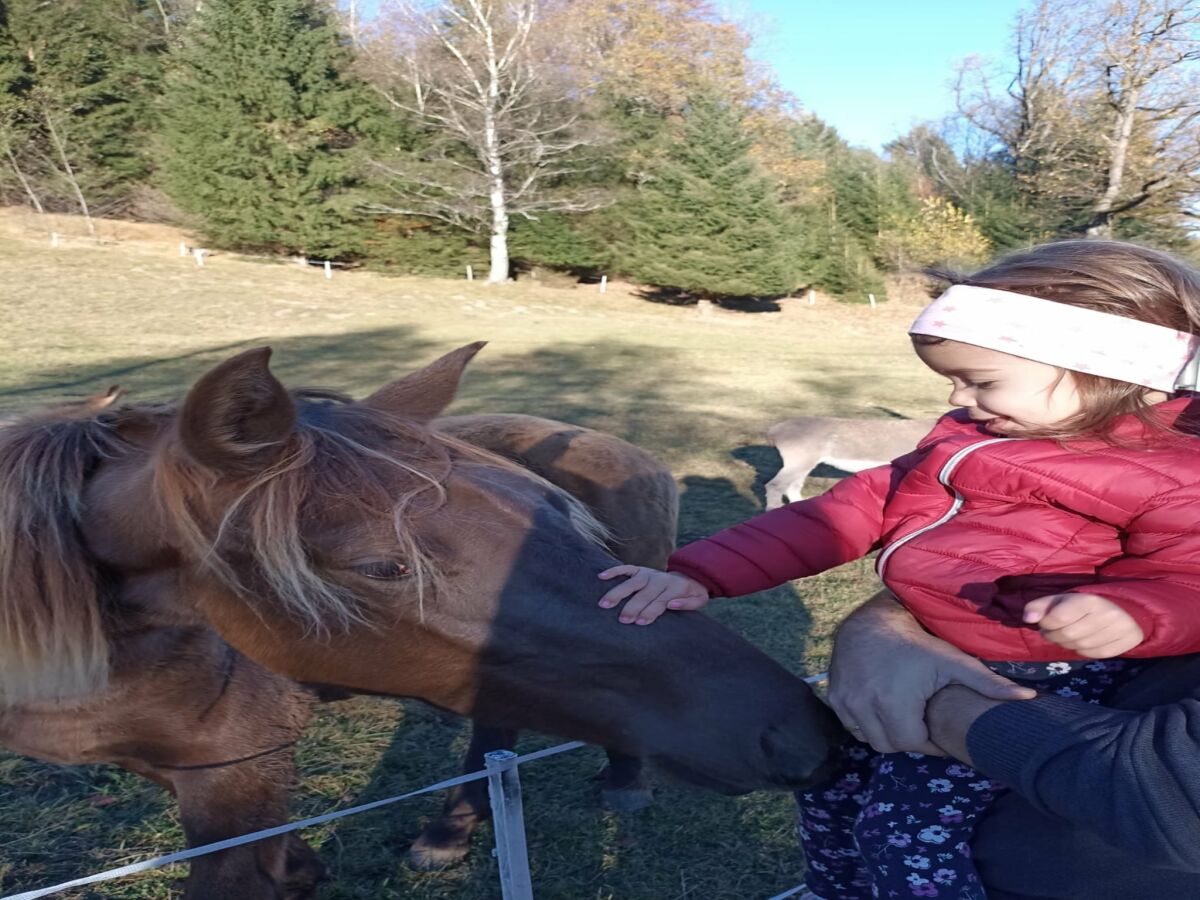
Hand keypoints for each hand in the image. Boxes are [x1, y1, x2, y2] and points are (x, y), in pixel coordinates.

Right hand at [597, 566, 709, 624]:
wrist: (690, 575)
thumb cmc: (692, 593)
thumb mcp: (699, 600)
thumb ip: (687, 604)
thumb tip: (672, 604)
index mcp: (674, 587)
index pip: (660, 600)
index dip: (650, 611)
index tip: (640, 622)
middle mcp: (659, 579)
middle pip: (644, 593)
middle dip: (633, 607)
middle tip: (622, 619)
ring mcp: (648, 573)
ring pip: (632, 582)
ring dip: (618, 593)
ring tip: (604, 604)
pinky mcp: (640, 569)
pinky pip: (625, 568)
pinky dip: (614, 571)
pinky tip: (601, 576)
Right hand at [828, 591, 1035, 754]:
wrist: (870, 620)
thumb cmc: (916, 642)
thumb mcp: (952, 661)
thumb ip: (988, 683)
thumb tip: (1029, 698)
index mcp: (894, 704)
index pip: (914, 744)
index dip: (929, 741)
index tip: (937, 728)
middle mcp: (865, 707)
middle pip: (890, 745)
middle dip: (908, 738)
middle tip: (920, 721)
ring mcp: (846, 702)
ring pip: (870, 737)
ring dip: (886, 732)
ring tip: (901, 713)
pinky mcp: (834, 697)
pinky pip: (852, 724)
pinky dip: (866, 722)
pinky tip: (880, 705)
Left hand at [1023, 592, 1144, 657]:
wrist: (1123, 610)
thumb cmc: (1083, 605)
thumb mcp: (1060, 599)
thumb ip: (1040, 606)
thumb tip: (1028, 618)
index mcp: (1089, 600)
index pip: (1059, 617)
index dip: (1046, 623)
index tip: (1045, 622)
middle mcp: (1107, 614)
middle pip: (1069, 635)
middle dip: (1054, 636)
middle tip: (1052, 632)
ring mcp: (1119, 630)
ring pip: (1080, 647)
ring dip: (1066, 644)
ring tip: (1066, 636)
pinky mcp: (1125, 644)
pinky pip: (1094, 654)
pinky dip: (1082, 651)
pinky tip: (1081, 642)